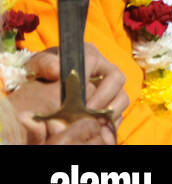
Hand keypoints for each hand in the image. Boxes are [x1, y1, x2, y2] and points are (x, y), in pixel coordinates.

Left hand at [13, 44, 128, 143]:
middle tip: (86, 114)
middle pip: (116, 80)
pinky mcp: (110, 103)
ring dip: (109, 111)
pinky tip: (97, 128)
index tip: (76, 98)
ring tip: (93, 123)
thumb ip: (46, 64)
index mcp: (89, 55)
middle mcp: (104, 69)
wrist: (42, 84)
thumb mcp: (38, 64)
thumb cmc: (42, 72)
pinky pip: (118, 112)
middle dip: (103, 98)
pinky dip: (110, 121)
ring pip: (121, 97)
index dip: (86, 79)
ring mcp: (110, 87)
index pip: (95, 63)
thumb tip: (57, 70)